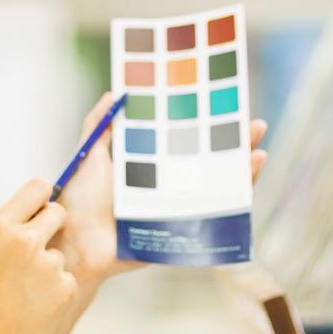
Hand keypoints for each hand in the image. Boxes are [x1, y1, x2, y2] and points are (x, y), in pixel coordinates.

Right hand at [0, 179, 77, 333]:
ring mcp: (48, 263)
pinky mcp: (65, 285)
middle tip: (37, 250)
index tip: (44, 202)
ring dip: (49, 268)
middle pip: (57, 212)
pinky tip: (36, 306)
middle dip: (52, 226)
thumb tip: (35, 219)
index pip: (37, 187)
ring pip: (59, 253)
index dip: (42, 196)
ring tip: (25, 293)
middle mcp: (25, 240)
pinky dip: (56, 291)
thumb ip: (10, 235)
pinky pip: (66, 278)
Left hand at [53, 91, 268, 290]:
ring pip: (218, 186)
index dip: (205, 125)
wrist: (74, 241)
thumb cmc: (77, 201)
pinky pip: (215, 216)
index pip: (184, 141)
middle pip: (209, 162)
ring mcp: (177, 209)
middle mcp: (167, 187)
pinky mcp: (182, 230)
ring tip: (258, 146)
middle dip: (234, 143)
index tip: (222, 106)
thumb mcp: (88, 155)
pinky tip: (248, 174)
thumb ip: (98, 125)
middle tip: (254, 124)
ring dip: (243, 167)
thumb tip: (114, 92)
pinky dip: (236, 197)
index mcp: (149, 167)